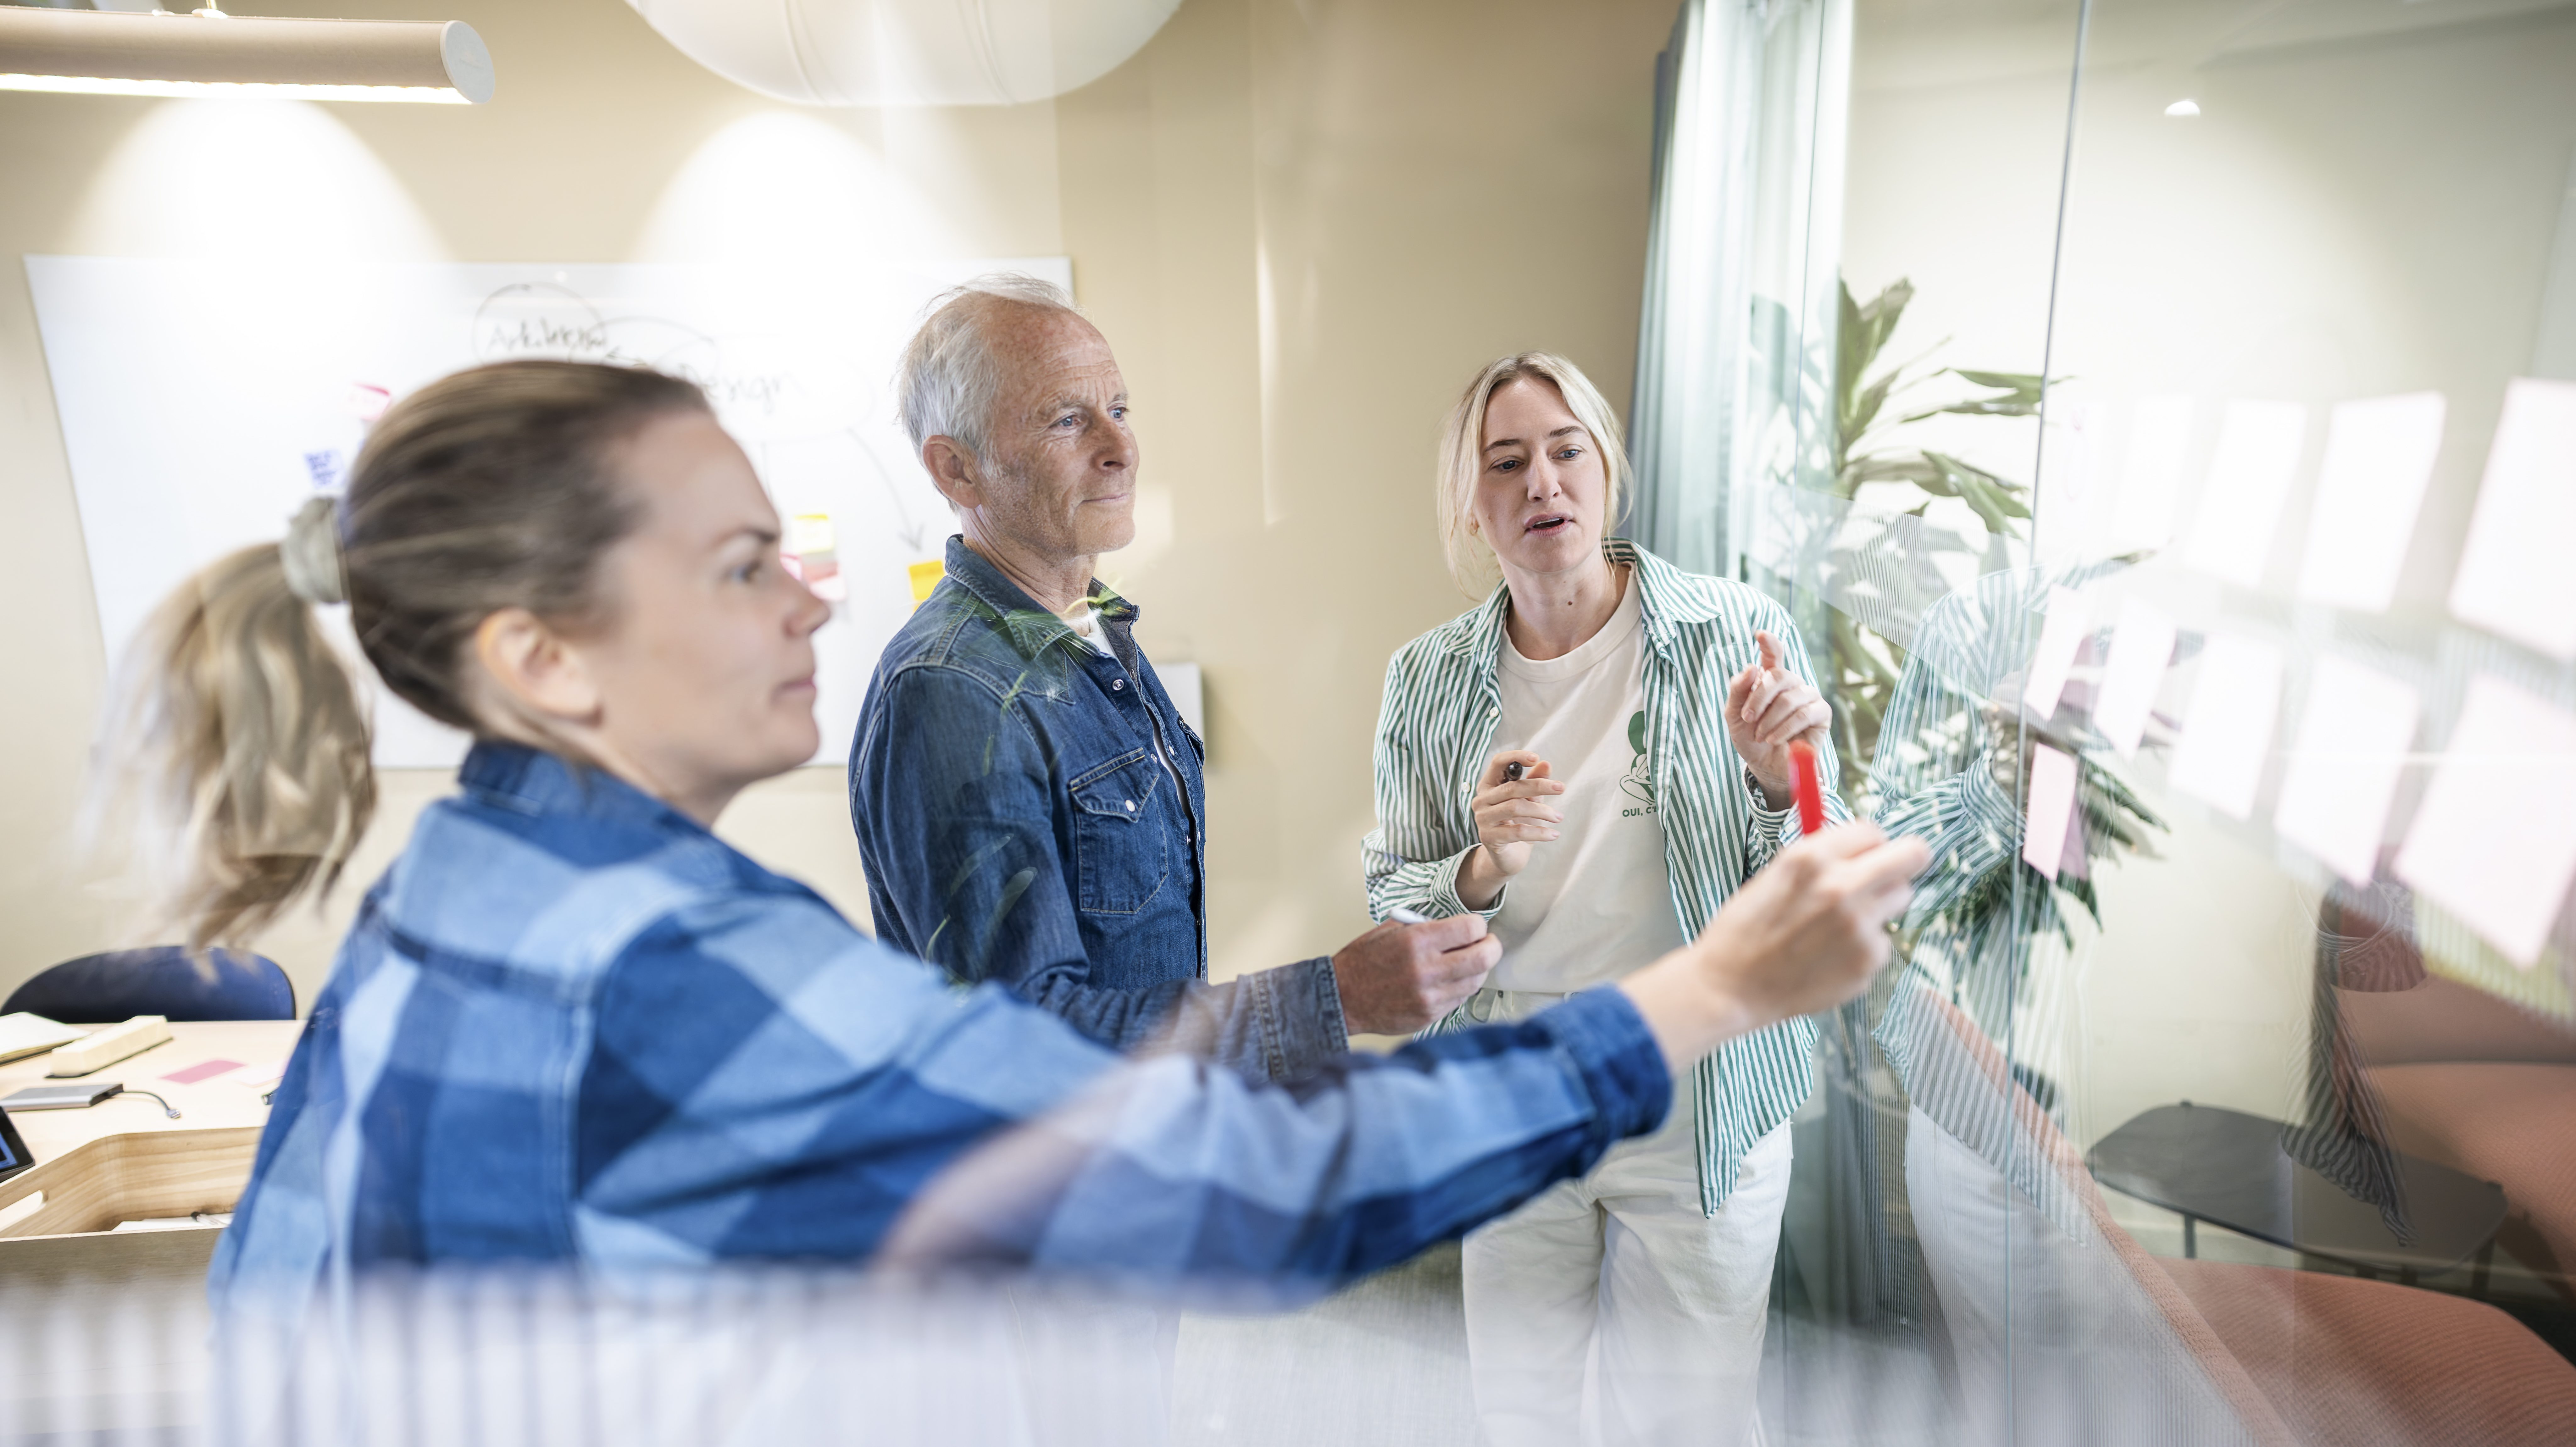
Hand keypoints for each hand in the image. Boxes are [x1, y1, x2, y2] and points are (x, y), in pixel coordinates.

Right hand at [1335, 913, 1499, 1035]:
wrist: (1342, 998)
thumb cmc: (1364, 960)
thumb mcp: (1390, 930)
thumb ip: (1425, 927)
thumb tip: (1457, 927)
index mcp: (1417, 940)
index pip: (1471, 929)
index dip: (1478, 926)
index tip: (1475, 927)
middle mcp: (1427, 969)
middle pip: (1483, 957)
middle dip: (1492, 947)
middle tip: (1488, 944)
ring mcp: (1430, 996)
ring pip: (1476, 981)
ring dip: (1478, 969)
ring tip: (1467, 963)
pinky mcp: (1429, 1015)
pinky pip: (1460, 999)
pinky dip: (1461, 988)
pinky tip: (1449, 981)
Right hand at [1455, 750, 1564, 908]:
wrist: (1508, 856)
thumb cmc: (1518, 822)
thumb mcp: (1528, 799)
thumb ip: (1534, 781)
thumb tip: (1546, 764)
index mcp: (1488, 785)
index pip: (1497, 763)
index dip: (1515, 757)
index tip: (1536, 757)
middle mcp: (1481, 800)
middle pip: (1512, 787)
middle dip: (1540, 786)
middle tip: (1561, 788)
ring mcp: (1483, 819)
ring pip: (1515, 808)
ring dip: (1542, 812)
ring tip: (1558, 817)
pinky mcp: (1489, 837)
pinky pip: (1518, 831)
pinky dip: (1539, 832)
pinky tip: (1553, 834)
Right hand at [1617, 822, 1928, 1071]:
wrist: (1731, 986)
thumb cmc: (1746, 930)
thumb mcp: (1775, 875)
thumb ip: (1821, 858)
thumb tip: (1863, 848)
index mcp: (1811, 857)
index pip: (1873, 831)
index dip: (1869, 844)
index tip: (1865, 855)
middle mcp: (1841, 886)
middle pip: (1911, 855)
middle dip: (1903, 862)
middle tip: (1890, 875)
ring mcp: (1859, 925)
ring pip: (1901, 899)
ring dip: (1881, 906)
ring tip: (1843, 924)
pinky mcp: (1868, 960)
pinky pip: (1884, 941)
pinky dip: (1865, 947)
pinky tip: (1832, 956)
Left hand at [1724, 631, 1831, 808]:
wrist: (1765, 765)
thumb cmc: (1750, 738)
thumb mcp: (1734, 715)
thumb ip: (1738, 690)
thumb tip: (1751, 666)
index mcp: (1770, 678)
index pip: (1773, 654)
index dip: (1769, 643)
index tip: (1760, 634)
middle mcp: (1791, 683)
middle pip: (1779, 676)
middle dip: (1759, 698)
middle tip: (1747, 719)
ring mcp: (1808, 696)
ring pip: (1790, 697)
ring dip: (1770, 719)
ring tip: (1760, 735)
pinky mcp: (1821, 713)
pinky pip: (1804, 713)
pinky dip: (1785, 728)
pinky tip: (1774, 739)